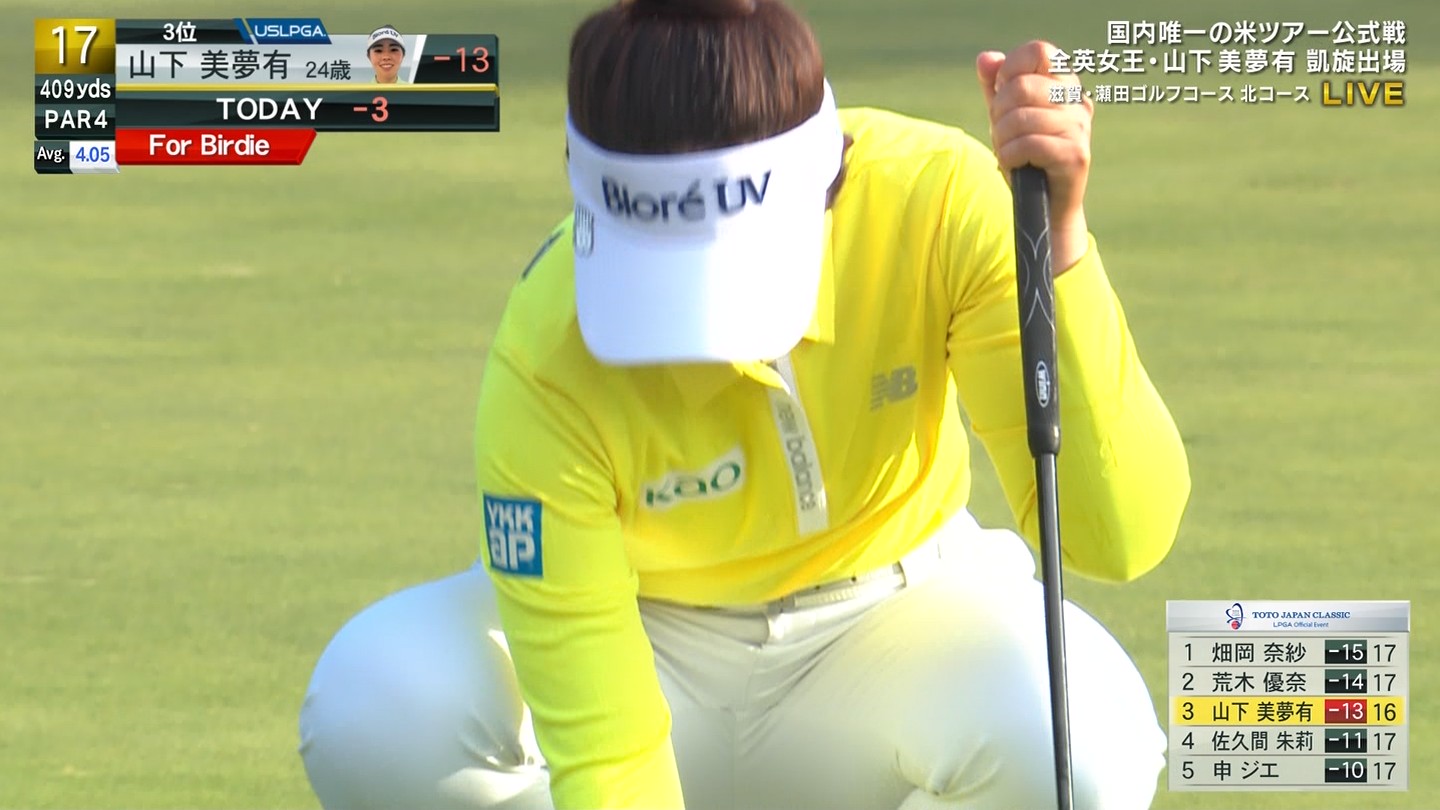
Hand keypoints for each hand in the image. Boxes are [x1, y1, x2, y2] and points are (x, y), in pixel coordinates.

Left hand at [977, 41, 1092, 271]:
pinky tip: (1013, 166)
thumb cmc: (1027, 158)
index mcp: (1064, 84)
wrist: (1046, 208)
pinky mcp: (1075, 155)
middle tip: (1000, 133)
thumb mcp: (1006, 119)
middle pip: (1023, 86)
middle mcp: (1077, 101)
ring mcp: (1079, 127)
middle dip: (998, 112)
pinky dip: (1009, 157)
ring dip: (1001, 139)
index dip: (1010, 69)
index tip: (1000, 93)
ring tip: (1007, 152)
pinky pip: (1027, 144)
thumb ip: (995, 87)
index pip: (1039, 51)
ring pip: (1021, 117)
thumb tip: (986, 58)